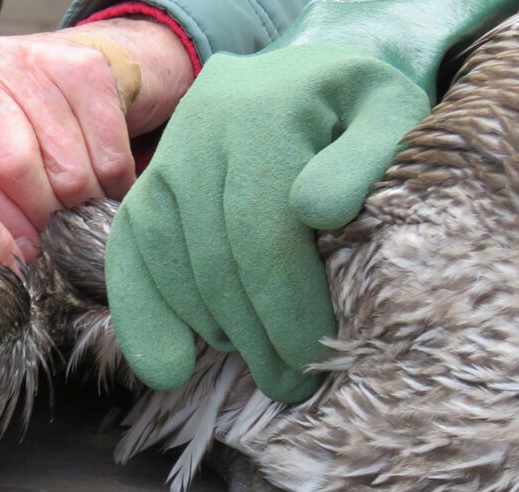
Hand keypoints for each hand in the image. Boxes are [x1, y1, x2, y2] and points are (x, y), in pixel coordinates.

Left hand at [0, 18, 192, 254]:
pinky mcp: (90, 70)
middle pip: (14, 168)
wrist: (94, 60)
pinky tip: (108, 188)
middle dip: (39, 216)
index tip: (16, 253)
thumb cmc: (31, 116)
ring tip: (80, 212)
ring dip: (81, 208)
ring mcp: (40, 61)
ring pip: (67, 171)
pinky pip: (108, 160)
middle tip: (51, 236)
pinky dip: (114, 189)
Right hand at [105, 0, 512, 401]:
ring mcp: (165, 158)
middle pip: (215, 253)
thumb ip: (369, 157)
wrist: (295, 81)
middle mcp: (201, 128)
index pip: (263, 227)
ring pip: (169, 261)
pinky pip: (129, 256)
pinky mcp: (146, 188)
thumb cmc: (353, 111)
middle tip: (290, 383)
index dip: (284, 305)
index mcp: (266, 108)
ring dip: (209, 327)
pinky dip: (143, 314)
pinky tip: (169, 365)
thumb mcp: (390, 115)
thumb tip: (316, 212)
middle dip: (252, 332)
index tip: (312, 359)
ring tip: (253, 362)